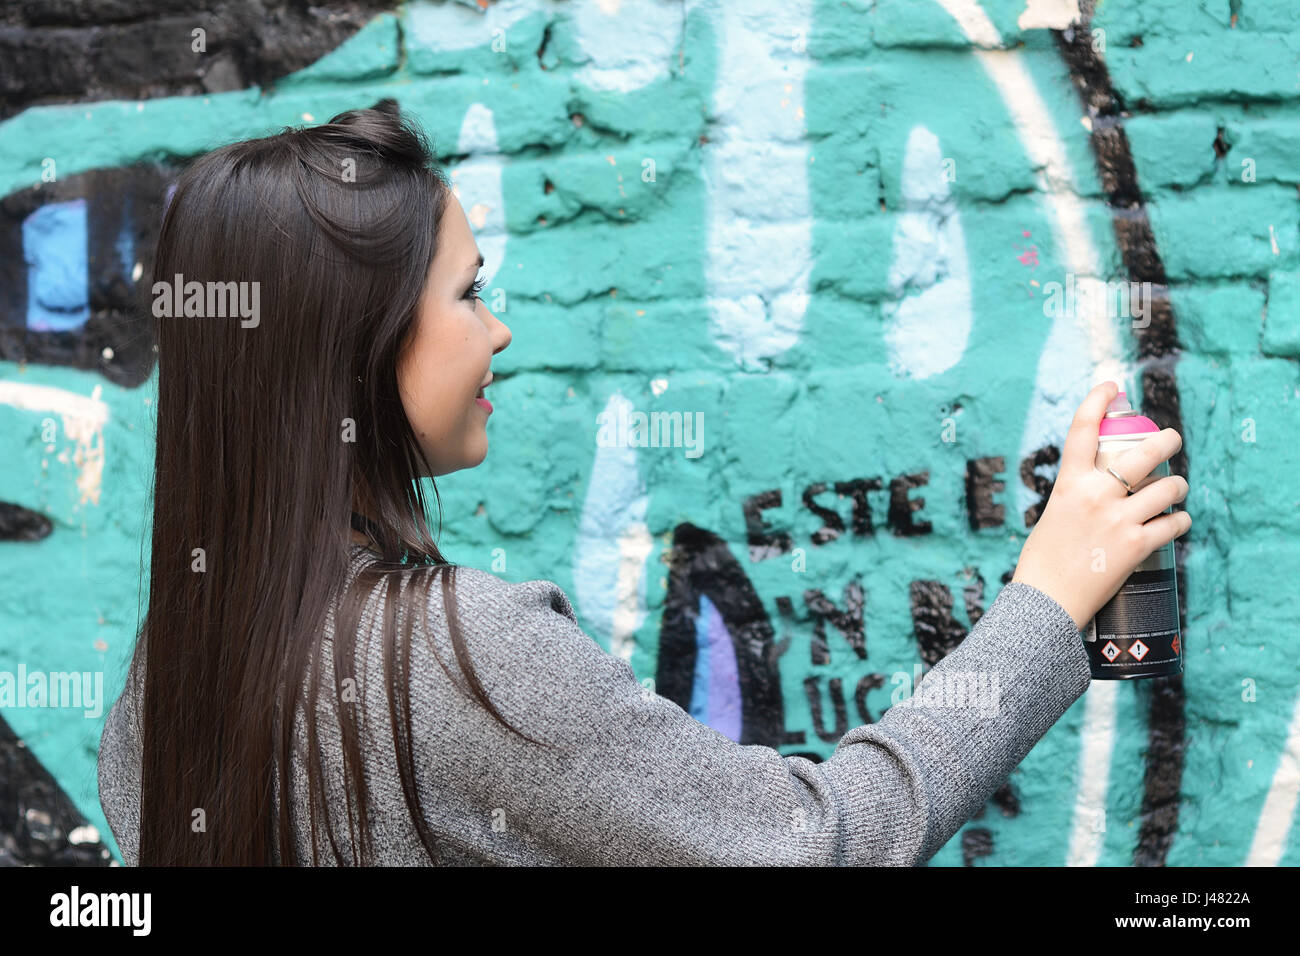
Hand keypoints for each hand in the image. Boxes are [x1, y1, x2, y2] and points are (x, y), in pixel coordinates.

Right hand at [1011, 380, 1191, 630]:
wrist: (1045, 601)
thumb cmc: (1042, 563)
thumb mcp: (1053, 517)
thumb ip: (1076, 499)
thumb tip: (1101, 492)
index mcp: (1069, 484)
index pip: (1082, 430)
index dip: (1097, 400)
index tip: (1111, 386)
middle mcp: (1096, 495)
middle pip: (1144, 453)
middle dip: (1167, 440)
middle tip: (1172, 439)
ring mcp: (1118, 520)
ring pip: (1168, 487)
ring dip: (1179, 485)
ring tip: (1178, 488)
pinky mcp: (1136, 546)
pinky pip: (1173, 524)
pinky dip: (1181, 521)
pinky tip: (1180, 521)